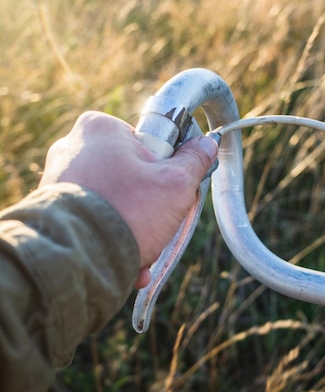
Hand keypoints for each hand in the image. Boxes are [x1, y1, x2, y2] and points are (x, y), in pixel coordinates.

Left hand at [39, 111, 217, 287]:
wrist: (78, 260)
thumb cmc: (128, 213)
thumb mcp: (175, 184)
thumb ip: (194, 161)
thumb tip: (206, 144)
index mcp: (99, 128)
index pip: (144, 140)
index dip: (163, 167)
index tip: (169, 187)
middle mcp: (70, 147)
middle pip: (129, 174)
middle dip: (148, 206)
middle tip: (159, 224)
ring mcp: (57, 179)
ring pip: (112, 201)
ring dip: (133, 229)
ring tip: (144, 253)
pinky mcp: (51, 209)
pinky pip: (92, 220)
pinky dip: (110, 240)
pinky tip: (127, 263)